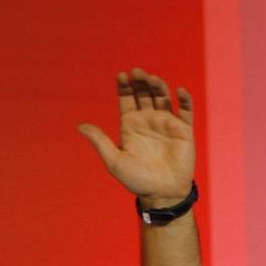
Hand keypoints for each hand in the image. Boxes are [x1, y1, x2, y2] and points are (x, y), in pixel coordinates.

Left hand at [77, 68, 194, 205]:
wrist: (162, 194)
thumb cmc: (137, 180)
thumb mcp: (114, 161)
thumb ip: (100, 141)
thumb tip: (80, 126)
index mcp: (131, 125)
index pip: (127, 99)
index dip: (124, 87)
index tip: (122, 75)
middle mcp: (148, 121)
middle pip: (144, 94)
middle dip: (140, 82)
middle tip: (137, 72)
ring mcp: (166, 124)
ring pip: (163, 97)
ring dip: (159, 86)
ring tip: (153, 79)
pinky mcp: (184, 130)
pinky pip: (186, 111)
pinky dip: (184, 100)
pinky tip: (179, 91)